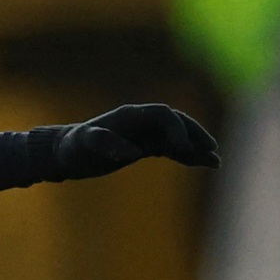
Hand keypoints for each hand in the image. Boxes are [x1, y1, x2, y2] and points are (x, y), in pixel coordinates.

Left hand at [50, 104, 219, 178]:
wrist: (65, 153)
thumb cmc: (73, 148)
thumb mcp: (84, 145)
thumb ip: (106, 144)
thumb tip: (132, 153)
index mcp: (131, 116)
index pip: (162, 115)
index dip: (175, 128)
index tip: (181, 149)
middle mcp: (141, 121)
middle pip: (177, 122)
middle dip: (194, 135)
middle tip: (211, 150)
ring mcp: (144, 134)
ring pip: (177, 137)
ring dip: (196, 147)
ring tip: (215, 162)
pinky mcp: (144, 147)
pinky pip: (171, 150)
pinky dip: (187, 156)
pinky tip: (203, 164)